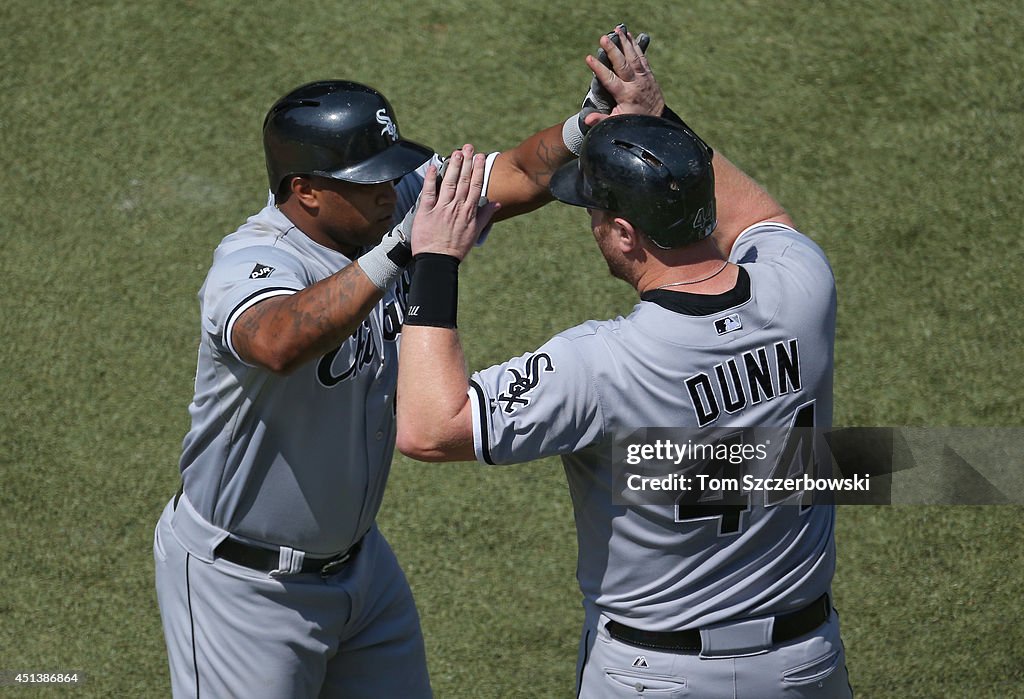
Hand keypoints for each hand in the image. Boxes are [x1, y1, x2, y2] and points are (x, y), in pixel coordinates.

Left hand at [411, 145, 499, 260]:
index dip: (478, 170)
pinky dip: (432, 179)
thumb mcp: (475, 233)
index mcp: (469, 212)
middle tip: (469, 147)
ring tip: (457, 152)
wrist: (438, 262)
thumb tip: (496, 203)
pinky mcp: (426, 212)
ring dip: (454, 166)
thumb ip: (485, 216)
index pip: (476, 186)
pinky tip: (435, 167)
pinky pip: (429, 192)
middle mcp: (457, 208)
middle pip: (464, 181)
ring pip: (449, 183)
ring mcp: (442, 209)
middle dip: (467, 162)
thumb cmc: (456, 249)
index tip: (480, 157)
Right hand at [584, 26, 664, 127]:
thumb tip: (588, 119)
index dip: (599, 68)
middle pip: (623, 64)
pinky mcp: (648, 74)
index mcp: (626, 95)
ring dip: (625, 43)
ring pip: (634, 57)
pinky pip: (642, 57)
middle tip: (603, 38)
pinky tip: (629, 36)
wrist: (656, 121)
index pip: (610, 79)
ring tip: (617, 30)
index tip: (588, 58)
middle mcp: (635, 84)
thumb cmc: (633, 122)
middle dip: (612, 50)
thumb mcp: (617, 123)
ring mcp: (644, 77)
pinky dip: (636, 46)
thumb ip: (601, 119)